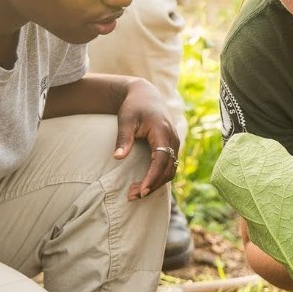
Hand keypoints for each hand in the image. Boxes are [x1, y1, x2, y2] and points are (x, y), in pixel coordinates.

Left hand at [113, 80, 178, 200]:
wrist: (146, 95)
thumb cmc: (134, 107)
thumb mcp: (126, 120)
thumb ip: (123, 139)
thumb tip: (117, 158)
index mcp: (162, 132)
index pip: (160, 161)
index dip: (152, 178)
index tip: (141, 191)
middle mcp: (173, 139)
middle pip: (168, 170)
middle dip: (152, 185)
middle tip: (132, 196)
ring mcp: (175, 143)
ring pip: (170, 170)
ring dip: (155, 184)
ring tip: (136, 193)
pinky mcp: (172, 147)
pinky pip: (169, 166)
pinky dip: (159, 177)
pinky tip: (144, 184)